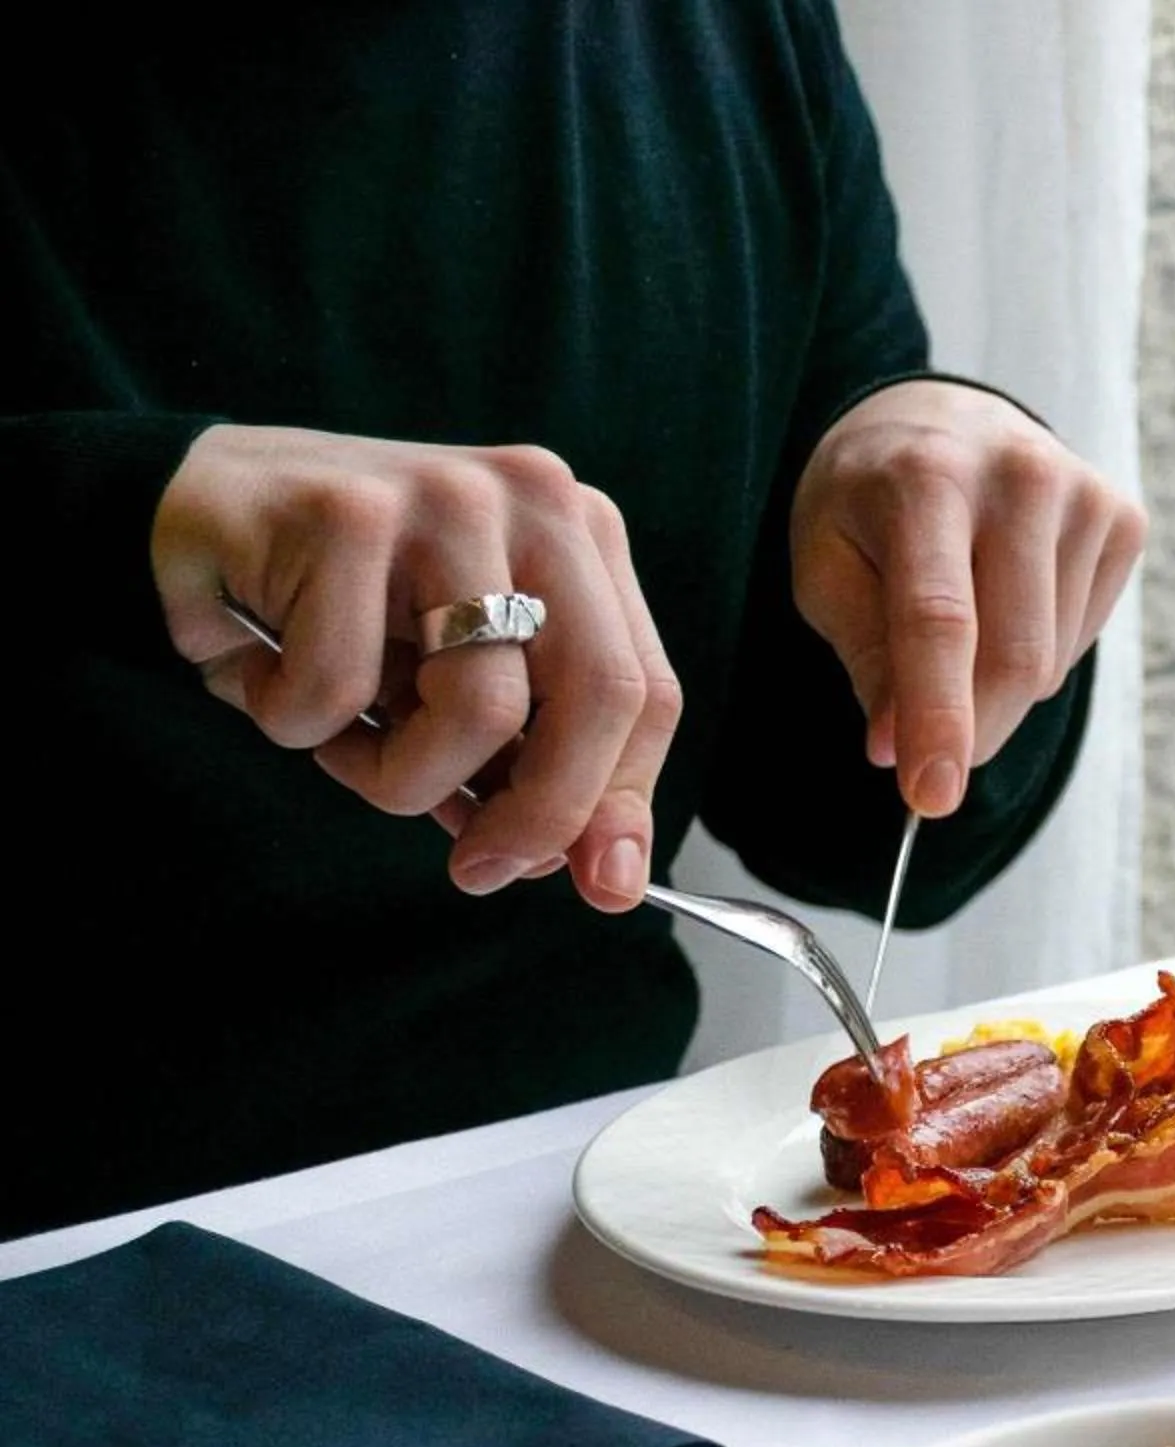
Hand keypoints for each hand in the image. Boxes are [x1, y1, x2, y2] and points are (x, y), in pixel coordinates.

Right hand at [151, 425, 682, 909]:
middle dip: (542, 813)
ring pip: (479, 710)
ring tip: (339, 741)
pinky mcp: (347, 510)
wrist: (189, 512)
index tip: (599, 884)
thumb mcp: (457, 689)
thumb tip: (606, 873)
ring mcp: (447, 496)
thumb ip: (535, 765)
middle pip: (597, 698)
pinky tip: (266, 672)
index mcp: (583, 540)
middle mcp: (537, 501)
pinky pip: (342, 687)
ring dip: (399, 775)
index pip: (646, 692)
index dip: (624, 801)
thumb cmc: (341, 614)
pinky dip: (295, 720)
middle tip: (481, 871)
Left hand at [789, 381, 1144, 815]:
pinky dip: (1039, 654)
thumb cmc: (871, 503)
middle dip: (972, 728)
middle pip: (1012, 656)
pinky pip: (1083, 641)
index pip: (940, 620)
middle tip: (931, 756)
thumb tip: (900, 750)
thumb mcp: (828, 567)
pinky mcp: (1122, 517)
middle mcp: (1017, 473)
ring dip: (999, 686)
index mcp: (925, 477)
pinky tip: (1008, 601)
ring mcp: (1081, 492)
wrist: (939, 420)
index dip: (938, 716)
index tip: (930, 796)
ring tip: (962, 627)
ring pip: (1050, 661)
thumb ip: (866, 658)